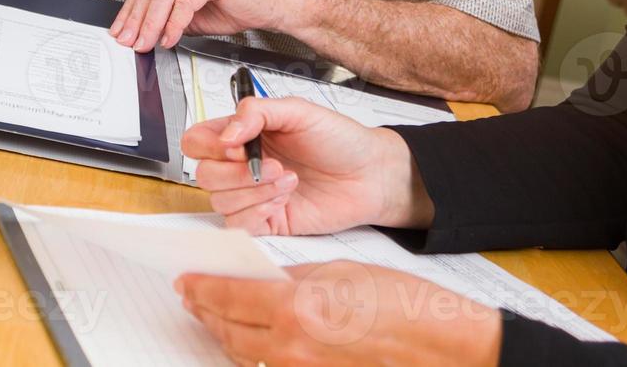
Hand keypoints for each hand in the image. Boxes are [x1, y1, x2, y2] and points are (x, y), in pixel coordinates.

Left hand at [109, 0, 276, 51]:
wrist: (265, 4)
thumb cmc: (231, 5)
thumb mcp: (188, 17)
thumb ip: (165, 20)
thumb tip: (141, 34)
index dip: (128, 13)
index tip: (119, 33)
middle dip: (136, 21)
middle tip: (129, 42)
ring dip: (151, 24)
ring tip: (146, 42)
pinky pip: (185, 2)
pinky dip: (174, 24)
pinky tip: (169, 38)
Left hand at [175, 261, 501, 366]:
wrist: (440, 345)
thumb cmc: (401, 303)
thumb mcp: (340, 271)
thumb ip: (293, 276)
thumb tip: (261, 278)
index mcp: (296, 309)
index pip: (229, 297)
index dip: (202, 288)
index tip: (186, 281)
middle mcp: (292, 348)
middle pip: (229, 330)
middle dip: (206, 312)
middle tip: (192, 296)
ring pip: (244, 355)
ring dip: (225, 333)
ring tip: (213, 316)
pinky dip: (252, 353)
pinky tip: (250, 340)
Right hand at [181, 96, 431, 235]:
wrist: (371, 175)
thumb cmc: (339, 140)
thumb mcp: (299, 111)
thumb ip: (257, 113)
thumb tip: (225, 134)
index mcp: (243, 134)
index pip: (197, 141)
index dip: (208, 146)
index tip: (237, 147)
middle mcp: (242, 165)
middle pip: (204, 175)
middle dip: (237, 174)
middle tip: (274, 166)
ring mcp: (251, 195)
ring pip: (220, 202)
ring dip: (254, 193)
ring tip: (288, 182)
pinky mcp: (266, 222)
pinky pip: (238, 227)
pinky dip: (256, 215)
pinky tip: (282, 203)